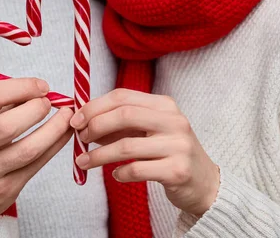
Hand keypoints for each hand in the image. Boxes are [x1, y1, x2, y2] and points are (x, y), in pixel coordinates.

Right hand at [0, 78, 73, 222]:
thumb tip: (37, 90)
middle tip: (49, 102)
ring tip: (66, 116)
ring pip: (28, 148)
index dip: (22, 87)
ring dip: (54, 129)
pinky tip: (64, 134)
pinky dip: (55, 146)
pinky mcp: (4, 190)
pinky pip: (37, 164)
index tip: (41, 86)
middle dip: (37, 109)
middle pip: (9, 125)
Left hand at [70, 89, 219, 216]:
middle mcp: (174, 121)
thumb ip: (120, 124)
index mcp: (165, 105)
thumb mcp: (148, 131)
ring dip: (98, 155)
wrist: (204, 183)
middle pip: (124, 115)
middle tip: (79, 139)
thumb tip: (82, 121)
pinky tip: (116, 175)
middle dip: (95, 126)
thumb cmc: (168, 153)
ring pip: (126, 146)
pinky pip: (137, 169)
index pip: (123, 96)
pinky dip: (120, 173)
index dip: (94, 107)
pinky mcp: (178, 171)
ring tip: (83, 162)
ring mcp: (178, 146)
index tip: (76, 120)